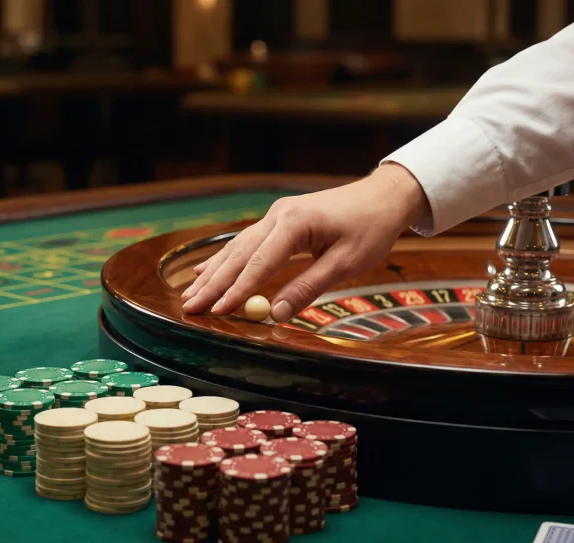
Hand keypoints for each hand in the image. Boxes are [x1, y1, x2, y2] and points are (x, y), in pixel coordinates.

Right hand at [181, 163, 430, 321]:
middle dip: (213, 283)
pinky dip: (225, 258)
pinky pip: (246, 242)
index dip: (236, 291)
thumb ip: (308, 288)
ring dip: (214, 272)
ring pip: (238, 247)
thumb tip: (275, 314)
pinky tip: (205, 269)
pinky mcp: (280, 219)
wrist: (383, 197)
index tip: (216, 311)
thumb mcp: (346, 264)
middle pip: (239, 254)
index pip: (259, 263)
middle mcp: (279, 215)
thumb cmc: (370, 229)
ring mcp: (276, 215)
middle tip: (190, 307)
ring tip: (191, 294)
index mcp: (295, 224)